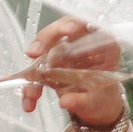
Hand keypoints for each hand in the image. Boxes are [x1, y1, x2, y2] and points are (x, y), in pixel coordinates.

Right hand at [21, 16, 127, 131]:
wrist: (95, 107)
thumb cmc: (102, 99)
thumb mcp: (97, 102)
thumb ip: (82, 100)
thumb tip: (66, 101)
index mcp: (102, 46)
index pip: (88, 24)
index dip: (77, 25)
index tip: (68, 31)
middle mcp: (81, 45)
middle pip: (60, 31)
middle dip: (45, 40)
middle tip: (34, 53)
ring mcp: (64, 53)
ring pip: (44, 50)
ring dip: (33, 69)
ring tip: (31, 92)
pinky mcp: (51, 65)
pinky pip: (36, 71)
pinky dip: (30, 87)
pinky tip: (30, 102)